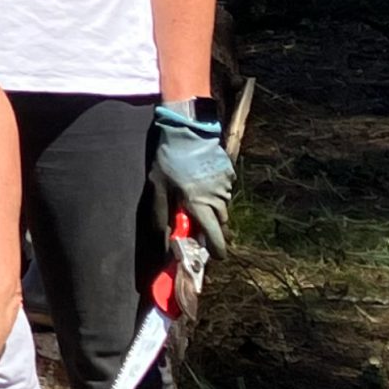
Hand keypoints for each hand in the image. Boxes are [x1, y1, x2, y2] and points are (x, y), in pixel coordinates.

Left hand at [150, 100, 234, 260]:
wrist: (189, 131)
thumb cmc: (169, 161)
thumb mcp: (158, 189)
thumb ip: (162, 216)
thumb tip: (165, 240)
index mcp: (199, 205)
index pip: (214, 236)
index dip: (217, 249)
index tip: (217, 257)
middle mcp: (217, 199)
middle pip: (220, 224)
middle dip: (212, 229)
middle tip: (200, 227)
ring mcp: (226, 186)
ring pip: (224, 208)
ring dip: (213, 210)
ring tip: (197, 201)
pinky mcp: (230, 174)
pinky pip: (225, 191)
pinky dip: (216, 194)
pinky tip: (203, 184)